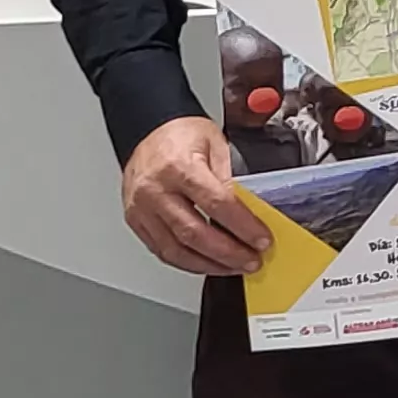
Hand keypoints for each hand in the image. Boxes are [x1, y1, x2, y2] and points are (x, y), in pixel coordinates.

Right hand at [122, 117, 272, 276]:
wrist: (147, 130)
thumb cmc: (181, 134)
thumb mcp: (215, 144)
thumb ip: (230, 179)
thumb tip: (251, 212)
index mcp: (178, 167)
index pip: (216, 204)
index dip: (242, 226)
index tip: (261, 240)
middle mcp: (155, 190)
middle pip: (194, 233)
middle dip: (228, 253)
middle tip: (251, 260)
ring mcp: (141, 209)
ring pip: (175, 250)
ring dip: (209, 264)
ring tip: (234, 267)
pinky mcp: (136, 221)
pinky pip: (161, 250)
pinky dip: (187, 262)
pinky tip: (207, 263)